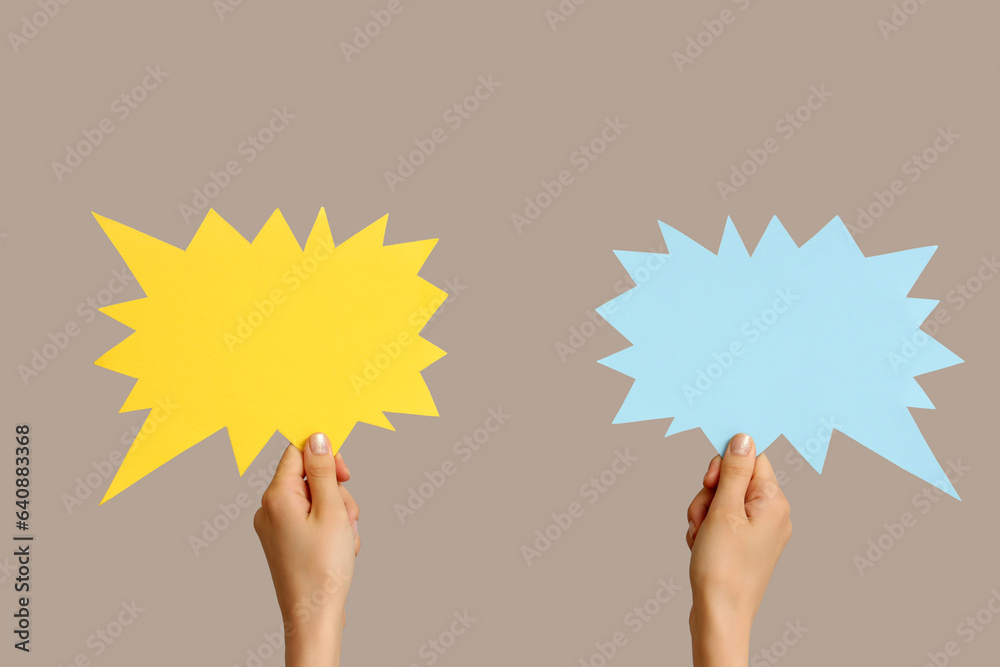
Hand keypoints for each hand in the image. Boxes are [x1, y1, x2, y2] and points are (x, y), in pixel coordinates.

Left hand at [254, 433, 359, 666]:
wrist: (314, 616)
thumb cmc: (323, 568)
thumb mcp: (331, 510)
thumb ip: (323, 471)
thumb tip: (316, 438)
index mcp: (276, 496)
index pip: (297, 453)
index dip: (324, 457)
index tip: (344, 474)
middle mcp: (269, 509)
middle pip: (309, 478)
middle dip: (336, 493)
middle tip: (347, 517)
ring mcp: (275, 527)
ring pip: (316, 501)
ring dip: (338, 514)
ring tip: (344, 539)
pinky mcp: (285, 542)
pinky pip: (312, 521)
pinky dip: (330, 529)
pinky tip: (339, 549)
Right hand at [686, 433, 791, 666]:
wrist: (719, 616)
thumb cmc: (723, 567)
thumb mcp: (723, 510)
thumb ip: (732, 471)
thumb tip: (743, 438)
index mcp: (774, 502)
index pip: (751, 460)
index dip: (724, 468)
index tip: (709, 484)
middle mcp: (773, 515)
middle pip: (732, 481)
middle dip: (708, 495)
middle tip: (703, 518)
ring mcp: (759, 533)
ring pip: (721, 502)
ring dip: (703, 515)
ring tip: (701, 538)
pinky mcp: (745, 547)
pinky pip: (721, 523)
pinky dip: (706, 531)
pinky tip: (701, 547)